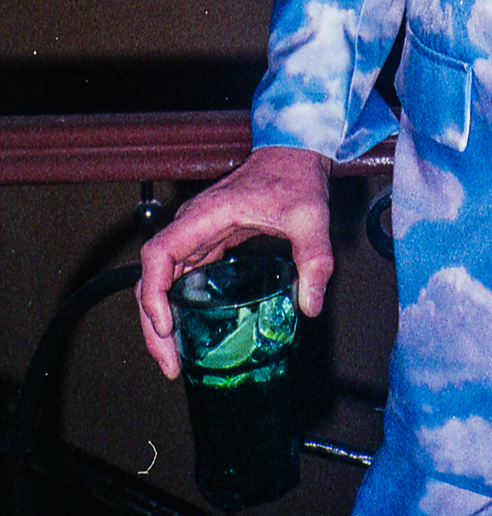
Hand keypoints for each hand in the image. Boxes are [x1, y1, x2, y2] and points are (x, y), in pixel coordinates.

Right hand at [136, 145, 332, 378]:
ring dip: (160, 319)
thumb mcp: (310, 217)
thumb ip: (314, 260)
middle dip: (153, 323)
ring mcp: (197, 233)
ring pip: (161, 279)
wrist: (294, 151)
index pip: (158, 253)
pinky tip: (189, 332)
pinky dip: (176, 306)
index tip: (167, 325)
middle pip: (152, 276)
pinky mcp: (206, 240)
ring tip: (175, 359)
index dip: (154, 293)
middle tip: (171, 364)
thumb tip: (309, 306)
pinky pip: (179, 276)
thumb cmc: (295, 175)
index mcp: (207, 215)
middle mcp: (193, 225)